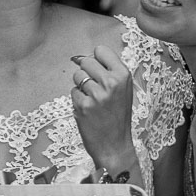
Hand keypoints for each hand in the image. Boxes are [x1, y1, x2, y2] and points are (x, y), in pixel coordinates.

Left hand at [70, 45, 135, 169]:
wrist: (115, 145)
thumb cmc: (117, 116)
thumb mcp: (123, 89)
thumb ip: (108, 71)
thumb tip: (80, 57)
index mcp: (123, 75)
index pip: (100, 50)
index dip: (96, 59)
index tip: (98, 69)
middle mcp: (111, 82)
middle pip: (86, 61)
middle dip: (86, 72)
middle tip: (95, 88)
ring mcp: (97, 95)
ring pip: (77, 76)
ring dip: (81, 87)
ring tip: (93, 100)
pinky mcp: (83, 106)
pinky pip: (73, 92)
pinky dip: (77, 100)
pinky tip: (88, 110)